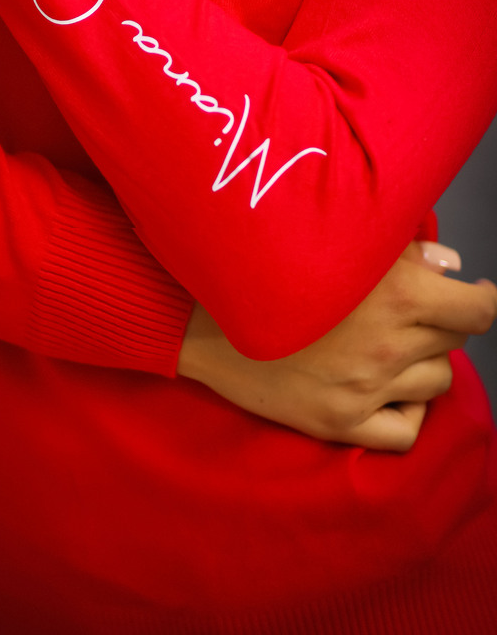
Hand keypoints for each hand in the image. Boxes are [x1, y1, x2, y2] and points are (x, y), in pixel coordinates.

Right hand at [178, 239, 496, 450]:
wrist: (204, 315)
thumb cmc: (271, 269)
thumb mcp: (339, 244)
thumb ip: (403, 252)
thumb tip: (451, 267)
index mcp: (396, 294)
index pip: (477, 309)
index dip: (480, 299)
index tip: (474, 295)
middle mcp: (387, 344)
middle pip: (455, 342)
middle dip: (442, 323)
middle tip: (414, 313)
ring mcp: (365, 388)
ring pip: (436, 382)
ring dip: (422, 363)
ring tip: (391, 347)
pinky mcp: (341, 421)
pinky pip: (406, 429)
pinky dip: (406, 410)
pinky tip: (386, 390)